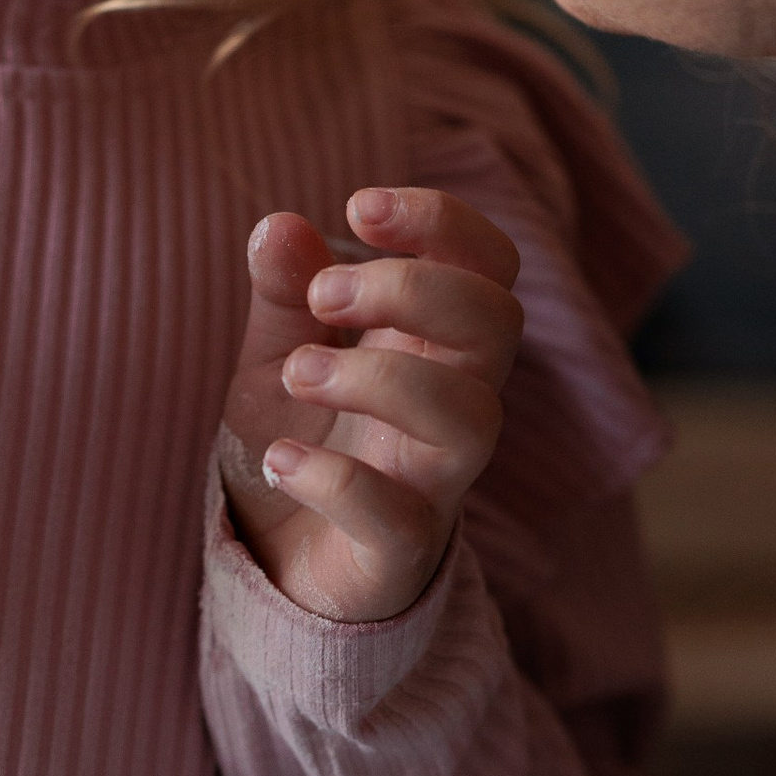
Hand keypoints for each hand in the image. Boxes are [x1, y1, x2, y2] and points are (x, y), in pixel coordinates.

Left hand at [219, 186, 524, 624]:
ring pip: (471, 416)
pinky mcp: (400, 551)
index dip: (444, 222)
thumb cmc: (302, 443)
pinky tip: (280, 459)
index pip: (489, 265)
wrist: (277, 568)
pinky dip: (336, 479)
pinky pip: (399, 515)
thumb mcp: (277, 358)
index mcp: (435, 344)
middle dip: (412, 288)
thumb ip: (284, 295)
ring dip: (378, 376)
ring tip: (297, 373)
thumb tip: (278, 224)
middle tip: (322, 296)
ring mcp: (435, 480)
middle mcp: (454, 405)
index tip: (359, 208)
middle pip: (498, 323)